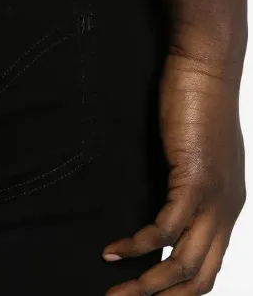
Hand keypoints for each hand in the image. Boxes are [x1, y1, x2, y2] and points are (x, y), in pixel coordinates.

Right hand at [102, 51, 246, 294]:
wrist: (207, 68)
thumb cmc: (196, 105)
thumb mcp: (193, 154)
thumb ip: (183, 183)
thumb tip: (160, 206)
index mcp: (228, 208)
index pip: (209, 269)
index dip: (178, 293)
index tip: (144, 294)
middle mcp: (227, 212)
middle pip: (199, 280)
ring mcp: (215, 199)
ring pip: (184, 265)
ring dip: (146, 285)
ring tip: (114, 292)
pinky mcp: (195, 180)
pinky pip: (164, 230)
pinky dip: (137, 246)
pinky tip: (112, 250)